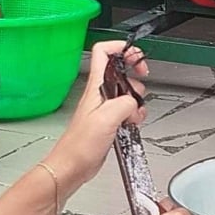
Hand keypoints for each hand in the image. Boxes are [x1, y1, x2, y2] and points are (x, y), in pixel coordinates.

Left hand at [45, 42, 148, 186]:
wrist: (72, 166)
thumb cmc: (80, 145)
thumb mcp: (106, 119)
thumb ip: (125, 104)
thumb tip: (134, 104)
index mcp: (95, 87)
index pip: (104, 52)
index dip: (121, 48)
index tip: (137, 56)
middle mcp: (99, 94)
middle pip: (120, 71)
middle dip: (136, 76)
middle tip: (142, 84)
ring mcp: (104, 107)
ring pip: (126, 92)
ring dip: (137, 101)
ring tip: (134, 113)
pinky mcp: (108, 121)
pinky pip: (126, 111)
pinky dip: (134, 115)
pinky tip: (131, 125)